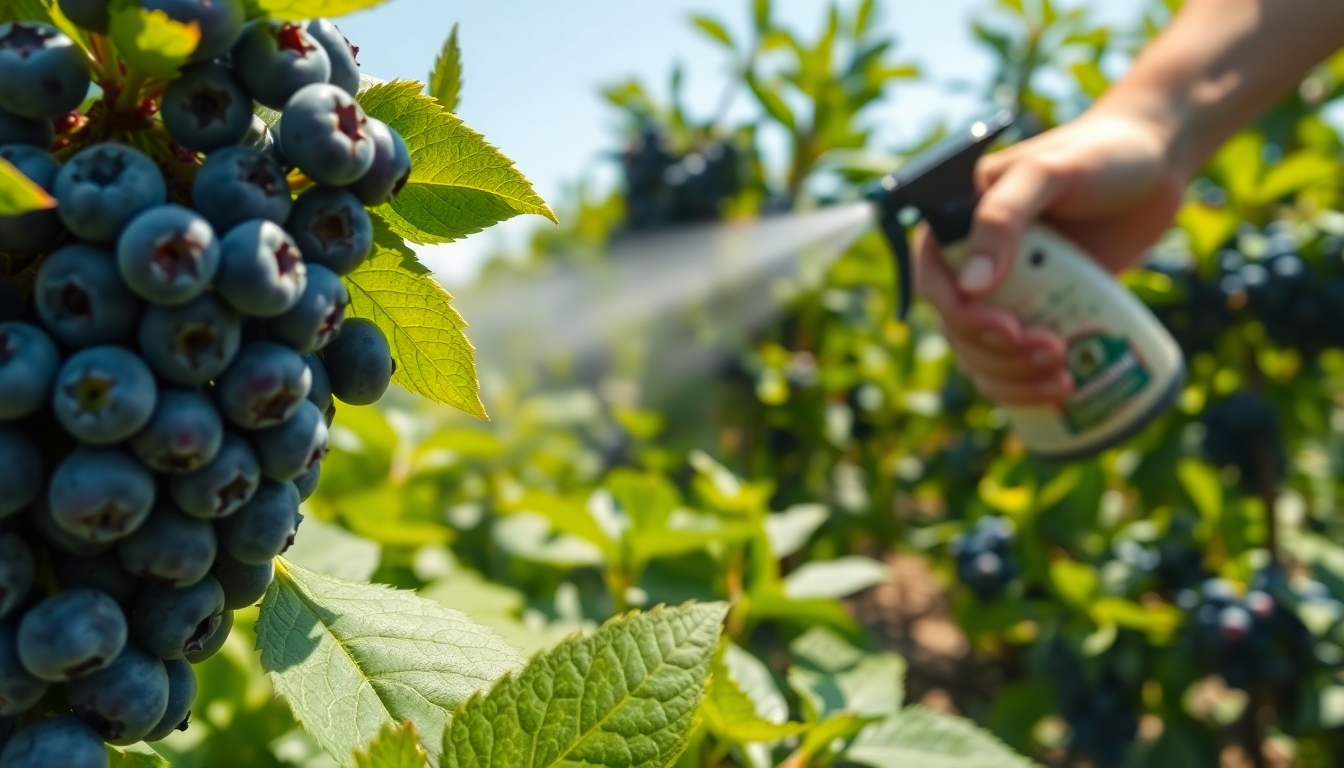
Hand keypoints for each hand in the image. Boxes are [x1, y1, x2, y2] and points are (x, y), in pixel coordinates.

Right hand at [915, 110, 1187, 404]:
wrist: (1156, 162)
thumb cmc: (1099, 152)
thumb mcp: (1047, 173)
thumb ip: (1004, 218)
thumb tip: (972, 286)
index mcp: (958, 225)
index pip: (935, 282)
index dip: (961, 317)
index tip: (1008, 331)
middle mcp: (975, 262)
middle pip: (960, 330)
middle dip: (999, 355)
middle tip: (1052, 354)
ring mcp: (1010, 291)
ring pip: (986, 355)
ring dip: (1014, 378)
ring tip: (1062, 378)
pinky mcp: (1045, 310)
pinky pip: (1021, 359)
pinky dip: (1032, 383)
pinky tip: (1064, 387)